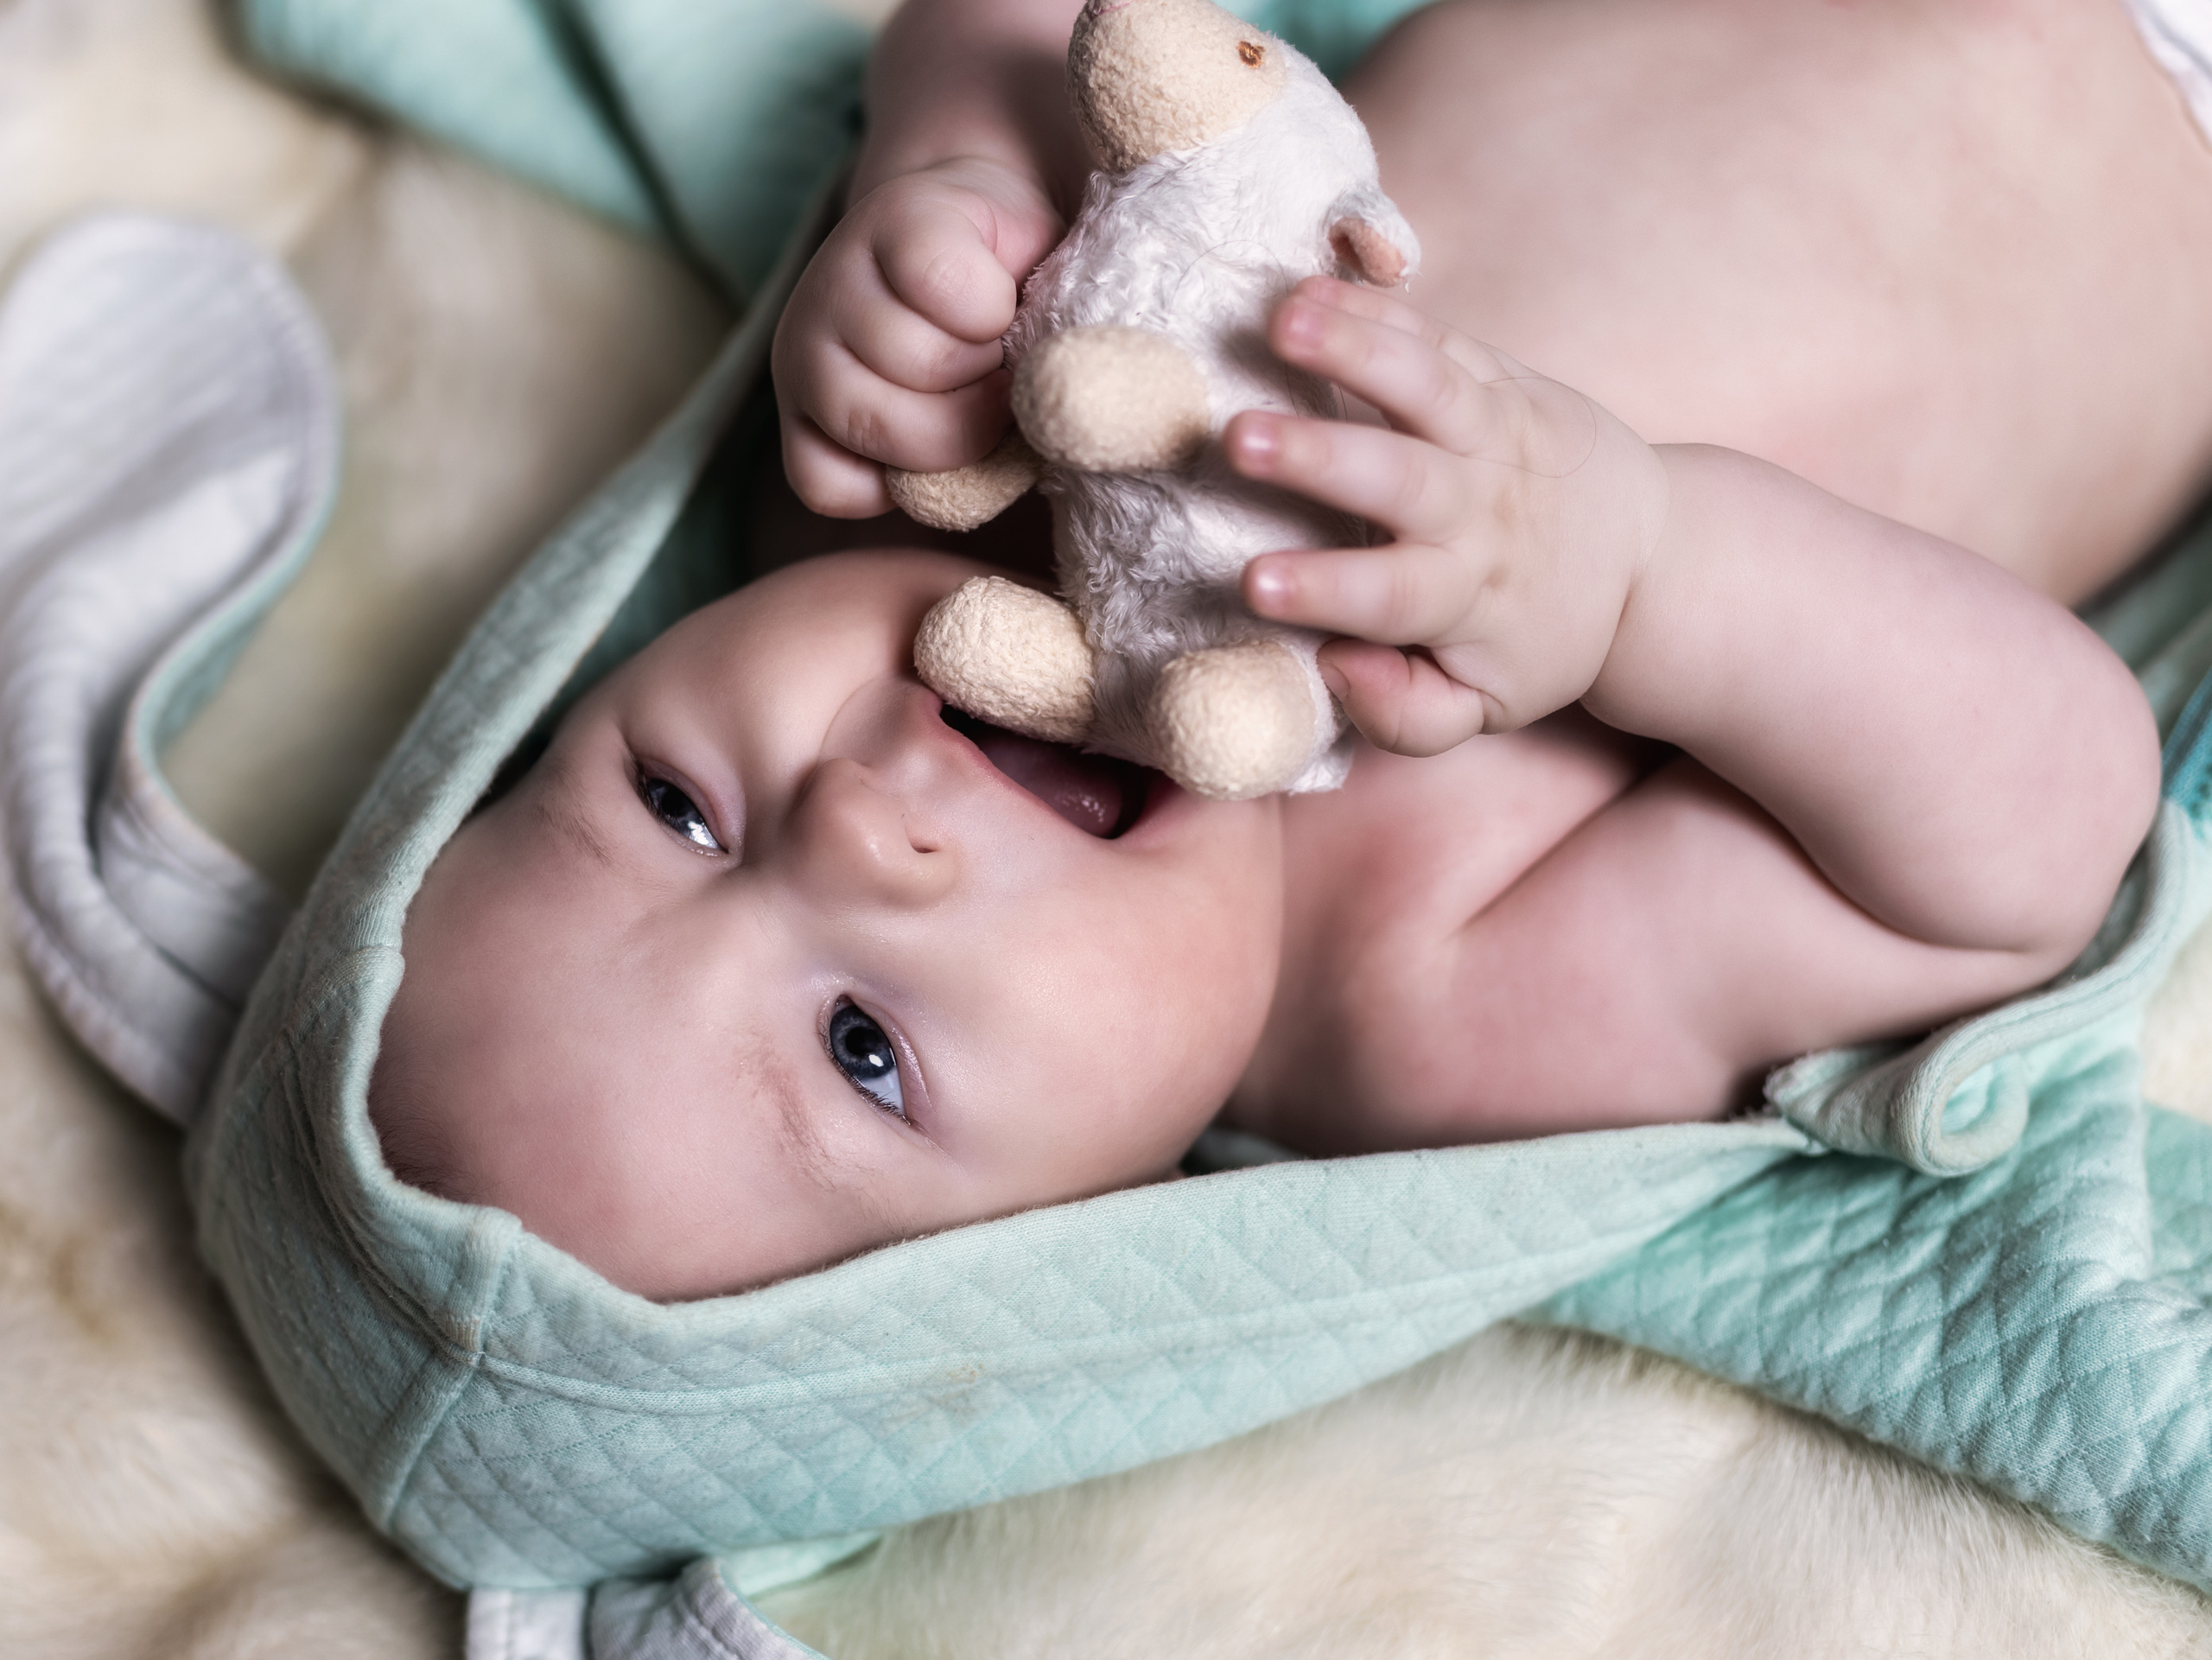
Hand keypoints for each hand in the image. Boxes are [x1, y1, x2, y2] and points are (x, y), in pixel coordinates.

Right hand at [771, 159, 1062, 515]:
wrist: (964, 261)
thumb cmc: (1017, 264)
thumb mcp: (1049, 241)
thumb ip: (1059, 286)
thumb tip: (1052, 380)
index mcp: (899, 217)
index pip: (953, 287)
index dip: (998, 314)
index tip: (1009, 303)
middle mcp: (828, 282)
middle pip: (922, 367)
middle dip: (985, 383)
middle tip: (998, 368)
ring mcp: (801, 357)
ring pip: (881, 431)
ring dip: (949, 436)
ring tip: (968, 404)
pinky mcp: (796, 428)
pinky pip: (831, 487)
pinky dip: (888, 488)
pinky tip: (927, 455)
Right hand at [1226, 277, 1669, 753]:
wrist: (1649, 555)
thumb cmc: (1537, 636)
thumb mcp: (1485, 705)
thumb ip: (1406, 714)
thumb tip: (1332, 669)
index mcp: (1466, 596)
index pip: (1390, 595)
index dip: (1323, 588)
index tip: (1253, 582)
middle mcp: (1478, 510)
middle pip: (1399, 479)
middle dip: (1316, 456)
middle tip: (1237, 438)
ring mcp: (1493, 433)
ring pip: (1426, 385)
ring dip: (1351, 348)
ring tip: (1280, 320)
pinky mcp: (1499, 379)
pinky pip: (1437, 337)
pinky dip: (1376, 308)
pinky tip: (1309, 286)